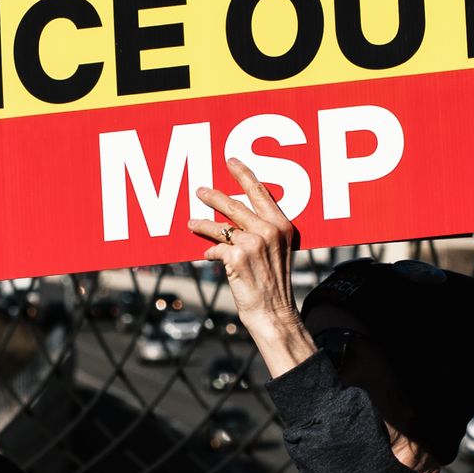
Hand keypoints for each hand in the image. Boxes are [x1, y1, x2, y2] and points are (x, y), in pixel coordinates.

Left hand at [189, 158, 313, 377]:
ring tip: (191, 222)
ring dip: (202, 223)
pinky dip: (209, 251)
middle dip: (213, 196)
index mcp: (283, 225)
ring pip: (219, 225)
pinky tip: (207, 255)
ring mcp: (253, 242)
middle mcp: (270, 230)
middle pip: (234, 203)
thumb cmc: (272, 283)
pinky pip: (214, 247)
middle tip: (199, 190)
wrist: (273, 312)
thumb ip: (261, 230)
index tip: (230, 160)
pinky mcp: (237, 255)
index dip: (243, 174)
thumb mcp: (275, 251)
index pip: (261, 191)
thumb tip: (233, 213)